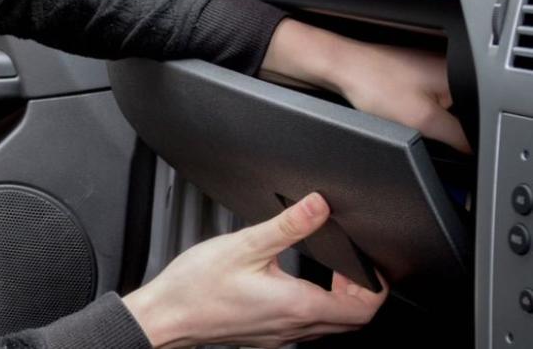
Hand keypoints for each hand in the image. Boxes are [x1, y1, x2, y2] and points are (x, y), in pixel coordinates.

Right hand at [123, 193, 387, 348]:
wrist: (165, 317)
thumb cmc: (196, 288)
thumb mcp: (245, 245)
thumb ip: (288, 225)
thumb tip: (318, 205)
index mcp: (297, 306)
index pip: (362, 310)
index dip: (376, 287)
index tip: (371, 265)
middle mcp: (294, 327)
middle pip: (351, 321)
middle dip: (360, 293)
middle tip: (350, 264)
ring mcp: (280, 336)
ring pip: (328, 326)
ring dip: (338, 302)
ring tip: (326, 271)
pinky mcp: (265, 336)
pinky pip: (304, 327)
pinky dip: (313, 308)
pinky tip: (293, 286)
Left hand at [260, 19, 469, 152]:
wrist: (338, 67)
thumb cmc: (372, 83)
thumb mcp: (422, 120)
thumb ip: (455, 136)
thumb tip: (473, 149)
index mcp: (456, 76)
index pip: (479, 115)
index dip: (464, 135)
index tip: (443, 142)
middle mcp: (444, 68)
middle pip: (458, 111)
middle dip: (440, 125)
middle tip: (412, 123)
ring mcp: (425, 69)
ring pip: (437, 107)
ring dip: (422, 117)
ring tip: (397, 110)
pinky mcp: (407, 73)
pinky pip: (419, 100)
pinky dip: (409, 110)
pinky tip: (392, 108)